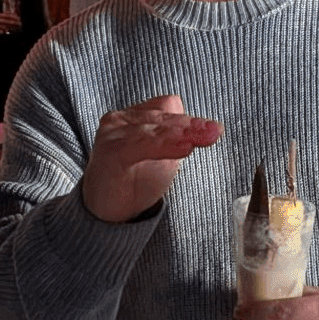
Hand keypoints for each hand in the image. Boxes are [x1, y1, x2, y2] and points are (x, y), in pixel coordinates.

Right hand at [0, 12, 22, 39]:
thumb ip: (6, 17)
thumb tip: (15, 15)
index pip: (6, 15)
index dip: (13, 17)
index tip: (19, 18)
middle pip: (5, 20)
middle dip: (12, 22)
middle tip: (19, 24)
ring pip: (1, 26)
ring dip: (8, 27)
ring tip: (13, 29)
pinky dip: (1, 32)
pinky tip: (4, 32)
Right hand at [80, 95, 222, 223]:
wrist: (104, 211)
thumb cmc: (133, 181)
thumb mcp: (164, 158)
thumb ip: (180, 141)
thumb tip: (207, 130)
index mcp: (135, 117)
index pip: (167, 108)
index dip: (191, 119)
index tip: (214, 129)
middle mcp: (121, 120)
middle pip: (162, 118)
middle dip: (190, 126)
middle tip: (214, 132)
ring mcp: (112, 135)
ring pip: (152, 130)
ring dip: (179, 134)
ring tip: (200, 139)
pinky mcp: (109, 154)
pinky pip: (138, 146)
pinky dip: (162, 146)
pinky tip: (183, 148)